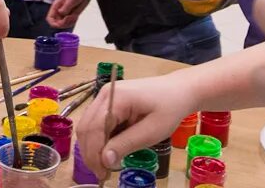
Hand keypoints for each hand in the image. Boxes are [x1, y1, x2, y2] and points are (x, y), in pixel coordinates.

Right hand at [47, 0, 88, 27]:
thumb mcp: (70, 0)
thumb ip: (65, 8)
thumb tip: (60, 14)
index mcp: (56, 6)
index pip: (50, 18)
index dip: (53, 23)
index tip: (60, 23)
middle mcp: (60, 10)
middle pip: (57, 23)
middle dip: (63, 24)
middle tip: (70, 18)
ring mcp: (66, 13)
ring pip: (64, 24)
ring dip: (69, 23)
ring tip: (74, 16)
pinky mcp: (72, 15)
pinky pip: (70, 23)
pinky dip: (73, 22)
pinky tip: (76, 17)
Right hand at [77, 74, 193, 176]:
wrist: (179, 91)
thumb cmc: (169, 108)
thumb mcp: (152, 131)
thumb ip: (126, 144)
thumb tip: (104, 161)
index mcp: (115, 97)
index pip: (93, 128)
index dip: (94, 154)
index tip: (102, 174)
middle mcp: (104, 94)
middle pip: (85, 127)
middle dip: (90, 153)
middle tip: (103, 173)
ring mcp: (105, 97)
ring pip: (87, 126)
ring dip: (93, 148)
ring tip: (106, 165)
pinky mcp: (108, 102)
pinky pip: (96, 124)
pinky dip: (99, 140)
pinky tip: (110, 150)